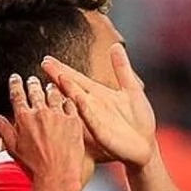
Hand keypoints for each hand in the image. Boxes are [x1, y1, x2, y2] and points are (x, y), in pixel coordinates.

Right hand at [0, 74, 84, 182]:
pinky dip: (67, 99)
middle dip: (33, 84)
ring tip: (50, 87)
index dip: (16, 84)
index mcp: (24, 118)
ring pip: (54, 94)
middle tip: (32, 80)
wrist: (57, 176)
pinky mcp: (74, 120)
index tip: (16, 78)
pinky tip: (66, 98)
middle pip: (35, 91)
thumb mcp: (13, 147)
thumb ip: (1, 127)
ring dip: (50, 89)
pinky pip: (71, 103)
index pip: (17, 94)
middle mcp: (41, 112)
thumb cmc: (34, 165)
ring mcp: (58, 115)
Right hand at [41, 44, 156, 169]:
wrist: (145, 145)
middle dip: (60, 77)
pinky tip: (79, 99)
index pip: (77, 79)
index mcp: (98, 95)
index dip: (63, 69)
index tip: (47, 59)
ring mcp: (96, 120)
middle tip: (44, 64)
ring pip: (80, 103)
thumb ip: (122, 69)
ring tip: (60, 77)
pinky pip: (92, 120)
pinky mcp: (103, 133)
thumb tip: (115, 45)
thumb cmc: (138, 120)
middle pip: (73, 88)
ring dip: (70, 91)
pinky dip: (86, 110)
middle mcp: (93, 106)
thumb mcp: (131, 89)